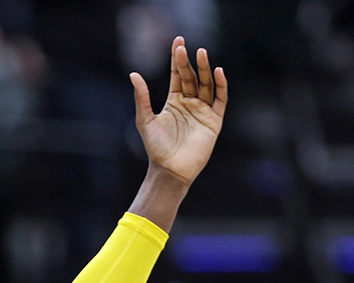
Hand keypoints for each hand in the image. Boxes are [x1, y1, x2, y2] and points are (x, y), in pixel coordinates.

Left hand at [130, 37, 227, 185]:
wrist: (170, 170)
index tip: (178, 41)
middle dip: (188, 62)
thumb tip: (133, 74)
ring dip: (205, 69)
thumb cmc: (156, 148)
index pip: (177, 75)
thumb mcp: (145, 120)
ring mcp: (203, 111)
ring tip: (202, 53)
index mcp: (174, 101)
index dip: (177, 59)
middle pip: (191, 77)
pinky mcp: (214, 121)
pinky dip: (220, 86)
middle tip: (185, 47)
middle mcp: (190, 103)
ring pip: (206, 85)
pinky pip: (220, 100)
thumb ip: (142, 97)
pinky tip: (217, 72)